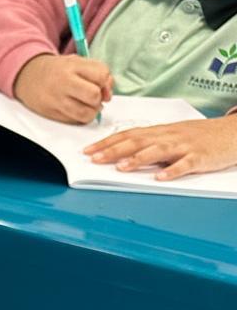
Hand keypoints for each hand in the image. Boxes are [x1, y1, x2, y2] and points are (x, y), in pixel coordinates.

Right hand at [12, 54, 113, 123]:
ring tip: (88, 106)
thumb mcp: (77, 61)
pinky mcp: (51, 113)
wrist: (28, 76)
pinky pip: (74, 121)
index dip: (107, 83)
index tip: (102, 86)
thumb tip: (107, 95)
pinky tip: (76, 110)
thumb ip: (97, 72)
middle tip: (95, 98)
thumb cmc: (57, 70)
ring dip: (92, 112)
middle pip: (94, 96)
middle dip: (99, 99)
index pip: (101, 76)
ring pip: (85, 113)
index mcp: (72, 66)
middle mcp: (63, 83)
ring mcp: (56, 100)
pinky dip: (79, 118)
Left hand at [82, 115, 236, 180]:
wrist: (234, 133)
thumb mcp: (172, 136)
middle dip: (114, 150)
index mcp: (161, 132)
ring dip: (138, 159)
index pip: (129, 134)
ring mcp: (185, 146)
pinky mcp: (201, 157)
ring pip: (159, 151)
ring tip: (121, 167)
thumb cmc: (200, 136)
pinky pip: (186, 164)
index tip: (87, 150)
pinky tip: (160, 177)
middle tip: (94, 159)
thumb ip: (149, 144)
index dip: (107, 142)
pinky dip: (172, 170)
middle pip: (138, 141)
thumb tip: (121, 154)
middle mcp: (170, 136)